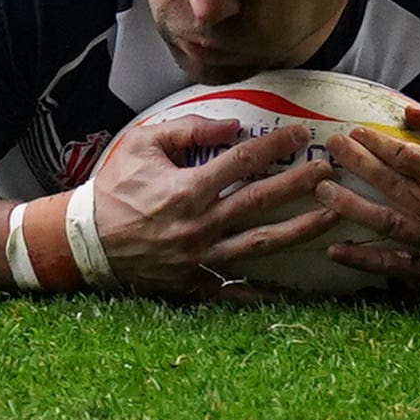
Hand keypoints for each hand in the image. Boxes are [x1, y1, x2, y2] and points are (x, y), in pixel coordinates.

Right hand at [90, 115, 338, 298]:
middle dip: (300, 184)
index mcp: (188, 188)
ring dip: (300, 230)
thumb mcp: (144, 144)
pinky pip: (236, 290)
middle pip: (262, 201)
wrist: (87, 241)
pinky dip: (264, 293)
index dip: (276, 145)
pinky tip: (295, 291)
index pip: (243, 161)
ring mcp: (200, 256)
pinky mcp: (195, 281)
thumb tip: (233, 126)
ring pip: (261, 244)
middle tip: (329, 171)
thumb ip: (189, 129)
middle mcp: (200, 224)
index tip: (301, 132)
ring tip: (331, 217)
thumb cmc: (115, 187)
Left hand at [315, 100, 419, 288]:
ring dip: (353, 208)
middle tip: (332, 148)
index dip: (381, 144)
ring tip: (322, 191)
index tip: (355, 130)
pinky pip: (397, 267)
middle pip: (397, 189)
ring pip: (391, 227)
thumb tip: (410, 112)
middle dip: (360, 166)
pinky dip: (365, 261)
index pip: (415, 161)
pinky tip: (335, 250)